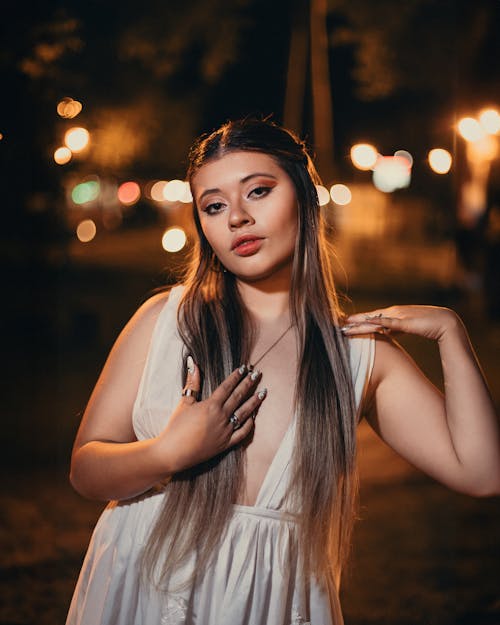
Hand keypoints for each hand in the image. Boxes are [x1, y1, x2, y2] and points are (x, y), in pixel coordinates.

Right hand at [155, 359, 266, 473]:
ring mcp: (226, 431)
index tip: (244, 368)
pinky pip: (242, 433)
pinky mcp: (226, 444)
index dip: (236, 376)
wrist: (173, 452)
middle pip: (238, 397)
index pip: (227, 387)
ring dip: (254, 402)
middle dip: (248, 384)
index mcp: (211, 405)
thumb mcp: (184, 402)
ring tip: (263, 392)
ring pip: (244, 413)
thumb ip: (192, 382)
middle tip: (257, 374)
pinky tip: (253, 417)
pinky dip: (249, 424)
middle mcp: (222, 417)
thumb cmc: (176, 427)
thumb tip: (193, 363)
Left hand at [341, 305, 461, 341]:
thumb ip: (393, 330)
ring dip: (360, 324)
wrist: (445, 322)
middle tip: (336, 324)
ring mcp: (399, 316)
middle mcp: (392, 312)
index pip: (370, 317)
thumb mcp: (405, 328)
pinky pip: (390, 324)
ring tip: (345, 327)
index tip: (342, 322)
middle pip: (368, 317)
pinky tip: (368, 324)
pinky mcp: (406, 322)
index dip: (355, 320)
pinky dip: (379, 324)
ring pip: (375, 320)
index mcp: (392, 313)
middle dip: (352, 322)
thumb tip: (382, 334)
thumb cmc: (426, 325)